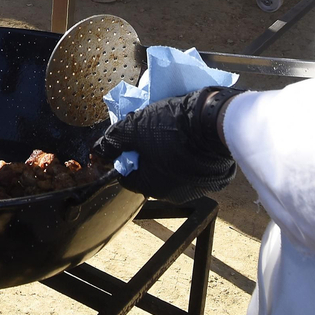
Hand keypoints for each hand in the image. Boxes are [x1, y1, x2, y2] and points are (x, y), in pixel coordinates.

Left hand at [91, 87, 243, 203]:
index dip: (125, 155)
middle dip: (147, 154)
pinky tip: (191, 139)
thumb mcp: (134, 127)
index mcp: (151, 186)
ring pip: (173, 171)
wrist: (215, 120)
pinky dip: (190, 157)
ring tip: (172, 133)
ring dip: (168, 155)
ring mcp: (197, 188)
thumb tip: (98, 150)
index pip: (126, 176)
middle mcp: (174, 194)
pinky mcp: (215, 179)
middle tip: (151, 131)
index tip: (131, 138)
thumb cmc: (171, 126)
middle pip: (150, 174)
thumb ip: (113, 140)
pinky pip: (195, 169)